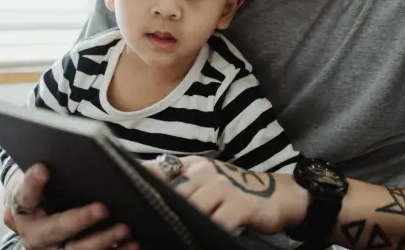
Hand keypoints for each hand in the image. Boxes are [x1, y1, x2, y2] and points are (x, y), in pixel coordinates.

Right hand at [3, 164, 138, 249]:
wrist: (37, 214)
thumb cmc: (47, 189)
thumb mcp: (45, 177)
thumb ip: (57, 167)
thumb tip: (87, 152)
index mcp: (24, 208)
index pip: (26, 194)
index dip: (33, 182)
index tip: (43, 168)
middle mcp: (34, 234)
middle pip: (55, 230)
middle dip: (79, 220)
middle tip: (103, 208)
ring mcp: (51, 249)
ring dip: (102, 240)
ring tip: (124, 228)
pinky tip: (132, 243)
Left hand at [143, 156, 306, 234]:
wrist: (278, 196)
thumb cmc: (237, 193)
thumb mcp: (208, 182)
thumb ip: (184, 186)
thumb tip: (152, 198)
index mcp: (195, 166)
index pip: (161, 169)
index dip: (143, 181)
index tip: (126, 195)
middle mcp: (206, 172)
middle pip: (173, 192)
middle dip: (160, 210)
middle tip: (145, 226)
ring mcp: (223, 188)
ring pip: (192, 208)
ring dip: (182, 224)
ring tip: (171, 234)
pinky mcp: (238, 205)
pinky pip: (217, 222)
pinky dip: (207, 231)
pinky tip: (199, 238)